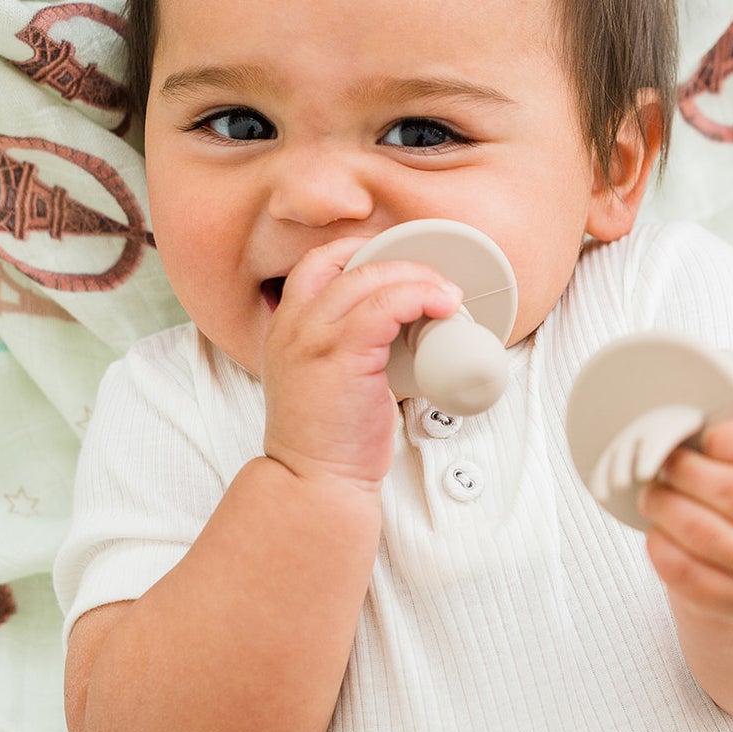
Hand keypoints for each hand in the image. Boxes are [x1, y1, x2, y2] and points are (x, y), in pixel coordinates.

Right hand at [261, 237, 462, 493]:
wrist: (314, 480)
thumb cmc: (328, 439)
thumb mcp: (324, 376)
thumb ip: (346, 344)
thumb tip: (400, 325)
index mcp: (286, 326)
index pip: (319, 263)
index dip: (362, 251)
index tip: (400, 263)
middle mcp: (293, 323)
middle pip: (349, 261)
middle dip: (400, 261)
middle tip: (434, 281)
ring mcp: (313, 335)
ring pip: (372, 276)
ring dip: (418, 277)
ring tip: (446, 295)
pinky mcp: (342, 353)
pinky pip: (387, 304)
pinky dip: (420, 296)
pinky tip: (442, 307)